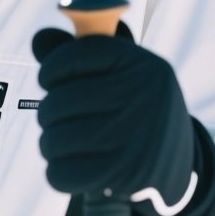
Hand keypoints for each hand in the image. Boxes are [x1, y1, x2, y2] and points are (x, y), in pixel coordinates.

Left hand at [31, 21, 214, 215]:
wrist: (175, 165)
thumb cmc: (133, 111)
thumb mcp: (119, 75)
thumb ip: (77, 55)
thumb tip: (39, 39)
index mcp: (142, 65)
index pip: (75, 56)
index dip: (51, 69)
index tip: (50, 80)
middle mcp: (143, 97)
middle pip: (60, 101)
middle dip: (48, 112)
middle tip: (57, 119)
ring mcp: (135, 139)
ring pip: (56, 139)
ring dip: (50, 143)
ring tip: (62, 143)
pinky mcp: (124, 176)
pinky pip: (62, 172)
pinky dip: (57, 171)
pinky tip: (70, 165)